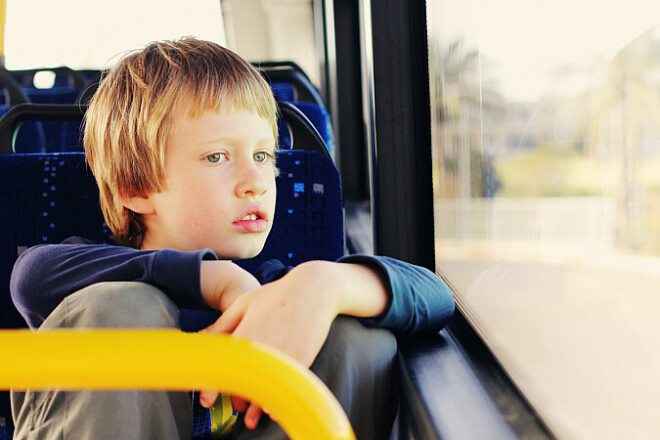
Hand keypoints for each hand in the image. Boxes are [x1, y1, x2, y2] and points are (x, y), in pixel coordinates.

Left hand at [199, 261, 339, 426]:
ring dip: (255, 406)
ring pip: (265, 391)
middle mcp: (263, 349)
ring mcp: (283, 357)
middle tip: (233, 402)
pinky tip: (271, 410)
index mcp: (245, 335)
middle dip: (236, 398)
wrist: (313, 291)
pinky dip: (277, 401)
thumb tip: (199, 338)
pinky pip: (286, 388)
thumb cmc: (276, 295)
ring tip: (250, 416)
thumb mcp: (244, 303)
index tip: (206, 400)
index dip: (212, 388)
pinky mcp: (301, 361)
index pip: (223, 369)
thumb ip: (221, 324)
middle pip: (244, 384)